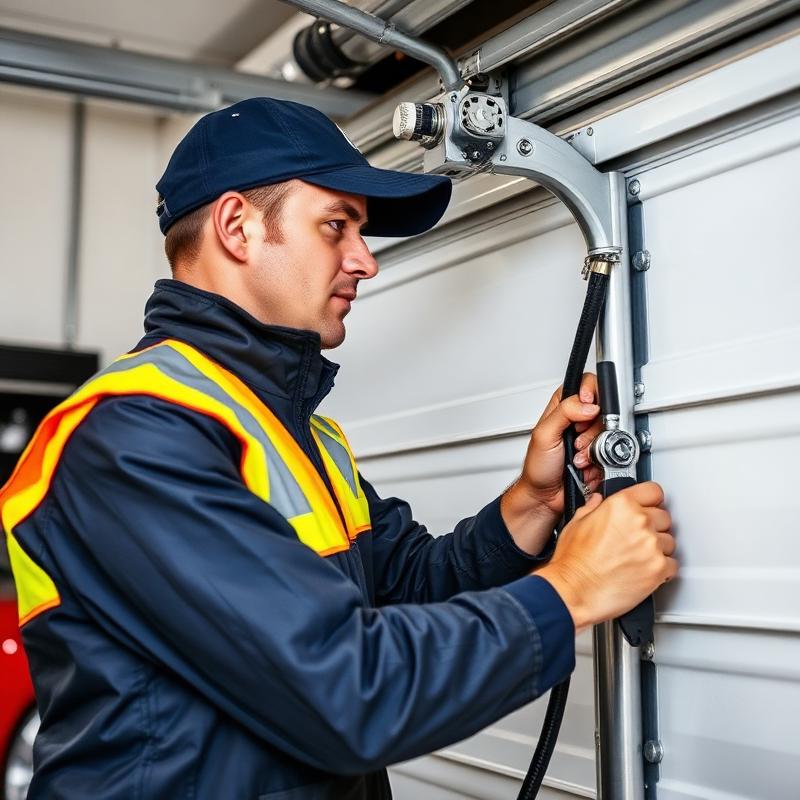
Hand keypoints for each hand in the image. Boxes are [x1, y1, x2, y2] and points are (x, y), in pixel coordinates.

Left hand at [505, 374, 603, 525]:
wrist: (545, 497)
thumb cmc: (538, 468)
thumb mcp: (544, 435)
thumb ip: (564, 412)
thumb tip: (588, 405)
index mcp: (561, 408)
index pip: (584, 384)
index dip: (591, 392)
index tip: (588, 407)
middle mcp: (577, 420)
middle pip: (603, 409)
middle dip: (592, 429)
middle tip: (577, 440)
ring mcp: (590, 437)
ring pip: (608, 432)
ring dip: (594, 448)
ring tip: (578, 457)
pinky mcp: (599, 454)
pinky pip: (611, 452)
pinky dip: (600, 461)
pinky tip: (586, 466)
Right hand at [537, 482, 676, 632]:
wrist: (574, 590)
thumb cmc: (573, 561)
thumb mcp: (576, 523)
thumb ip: (593, 507)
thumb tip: (598, 501)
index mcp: (621, 505)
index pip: (654, 491)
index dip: (649, 500)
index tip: (647, 507)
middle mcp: (640, 521)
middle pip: (664, 516)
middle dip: (653, 526)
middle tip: (636, 538)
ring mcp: (652, 545)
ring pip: (669, 541)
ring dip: (658, 548)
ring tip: (637, 557)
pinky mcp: (659, 569)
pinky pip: (672, 565)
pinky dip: (662, 570)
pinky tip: (643, 570)